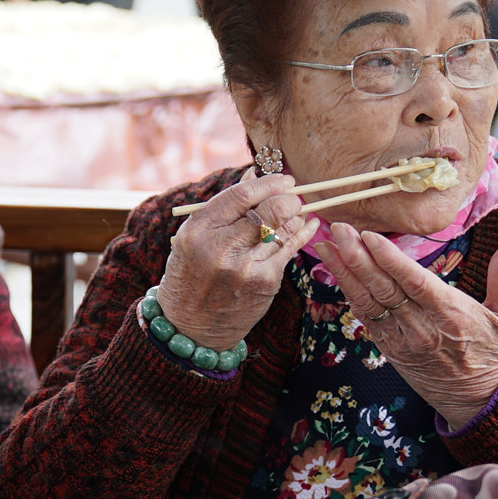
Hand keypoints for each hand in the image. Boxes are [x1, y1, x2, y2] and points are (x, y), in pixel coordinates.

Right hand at [158, 169, 324, 351]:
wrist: (191, 327)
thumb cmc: (192, 273)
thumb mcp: (194, 237)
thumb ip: (224, 206)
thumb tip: (255, 172)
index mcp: (198, 231)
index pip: (241, 195)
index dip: (269, 183)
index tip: (284, 179)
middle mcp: (221, 248)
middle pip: (270, 210)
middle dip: (289, 198)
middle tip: (293, 196)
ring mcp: (245, 268)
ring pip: (285, 229)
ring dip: (295, 216)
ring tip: (295, 212)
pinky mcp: (264, 282)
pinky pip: (290, 249)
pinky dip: (302, 234)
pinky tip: (306, 226)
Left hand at [314, 228, 497, 426]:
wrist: (476, 397)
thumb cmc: (494, 351)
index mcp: (451, 315)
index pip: (415, 283)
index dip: (390, 260)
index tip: (370, 236)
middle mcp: (421, 327)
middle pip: (383, 289)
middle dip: (357, 257)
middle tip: (338, 228)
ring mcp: (401, 339)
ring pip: (367, 301)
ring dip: (344, 271)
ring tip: (326, 244)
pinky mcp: (388, 347)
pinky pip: (364, 316)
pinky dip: (348, 292)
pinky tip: (336, 269)